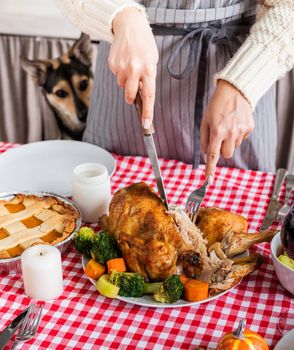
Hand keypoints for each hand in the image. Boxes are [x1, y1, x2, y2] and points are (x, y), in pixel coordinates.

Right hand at [109, 7, 158, 127]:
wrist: (129, 26)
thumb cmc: (144, 45)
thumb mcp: (152, 61)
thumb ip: (148, 79)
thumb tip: (141, 96)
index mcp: (148, 70)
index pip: (148, 96)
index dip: (147, 112)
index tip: (146, 124)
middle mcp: (135, 70)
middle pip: (129, 96)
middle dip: (130, 98)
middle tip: (133, 91)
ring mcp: (122, 68)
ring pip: (122, 86)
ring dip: (126, 81)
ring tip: (130, 66)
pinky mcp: (112, 65)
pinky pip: (116, 77)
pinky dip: (120, 73)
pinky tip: (123, 61)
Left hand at [200, 80, 253, 182]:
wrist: (234, 91)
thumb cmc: (216, 107)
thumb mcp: (205, 122)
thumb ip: (205, 140)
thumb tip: (207, 155)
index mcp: (217, 131)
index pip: (213, 155)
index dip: (210, 169)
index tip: (209, 181)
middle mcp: (230, 132)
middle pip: (226, 155)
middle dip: (221, 150)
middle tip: (219, 138)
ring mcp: (241, 130)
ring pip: (234, 147)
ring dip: (229, 141)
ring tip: (227, 126)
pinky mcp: (249, 127)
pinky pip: (242, 139)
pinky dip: (237, 134)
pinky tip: (235, 123)